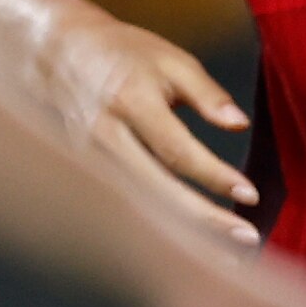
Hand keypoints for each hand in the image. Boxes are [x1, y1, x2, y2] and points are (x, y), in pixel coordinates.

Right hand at [41, 0, 258, 234]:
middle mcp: (103, 135)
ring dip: (181, 235)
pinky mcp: (81, 173)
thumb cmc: (123, 52)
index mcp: (130, 102)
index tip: (250, 195)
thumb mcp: (169, 60)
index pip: (176, 150)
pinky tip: (187, 244)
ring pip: (138, 206)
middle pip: (156, 190)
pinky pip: (125, 206)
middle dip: (202, 220)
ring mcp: (87, 159)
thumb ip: (206, 93)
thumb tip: (241, 124)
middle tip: (246, 240)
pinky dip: (156, 228)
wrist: (55, 51)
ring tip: (225, 255)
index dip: (214, 176)